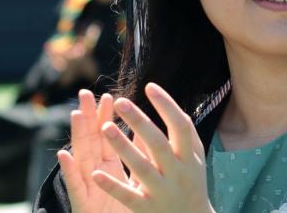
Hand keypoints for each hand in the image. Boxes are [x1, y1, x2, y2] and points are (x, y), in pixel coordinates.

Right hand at [57, 90, 132, 212]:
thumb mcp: (132, 182)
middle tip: (85, 94)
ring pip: (81, 158)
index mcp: (108, 168)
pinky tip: (64, 155)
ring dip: (77, 137)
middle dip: (88, 118)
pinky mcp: (82, 205)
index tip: (108, 96)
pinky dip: (69, 171)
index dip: (105, 117)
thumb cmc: (125, 211)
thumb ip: (135, 157)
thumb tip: (145, 133)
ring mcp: (87, 188)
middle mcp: (95, 174)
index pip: (106, 137)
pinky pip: (75, 187)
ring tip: (74, 115)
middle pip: (91, 141)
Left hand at [93, 83, 213, 212]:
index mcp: (189, 157)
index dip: (167, 106)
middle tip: (120, 101)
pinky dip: (112, 186)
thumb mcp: (192, 160)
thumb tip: (165, 104)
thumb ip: (180, 136)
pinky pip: (128, 196)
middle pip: (158, 144)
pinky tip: (95, 174)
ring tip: (104, 127)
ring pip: (141, 168)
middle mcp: (178, 173)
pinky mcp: (147, 209)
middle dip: (140, 122)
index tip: (149, 87)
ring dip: (123, 147)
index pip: (181, 126)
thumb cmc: (191, 184)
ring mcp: (163, 192)